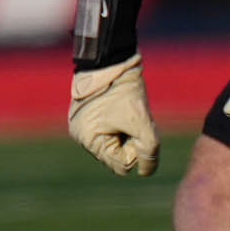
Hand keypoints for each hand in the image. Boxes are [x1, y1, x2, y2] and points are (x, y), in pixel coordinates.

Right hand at [68, 55, 158, 177]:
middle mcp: (80, 137)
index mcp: (88, 139)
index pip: (121, 165)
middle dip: (130, 142)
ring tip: (127, 113)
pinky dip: (118, 126)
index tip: (139, 128)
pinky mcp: (86, 118)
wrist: (112, 58)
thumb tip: (145, 172)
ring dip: (125, 134)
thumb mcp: (142, 121)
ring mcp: (81, 127)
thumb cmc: (125, 89)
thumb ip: (149, 151)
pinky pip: (107, 133)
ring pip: (112, 145)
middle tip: (135, 120)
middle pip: (116, 157)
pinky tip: (121, 111)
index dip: (136, 150)